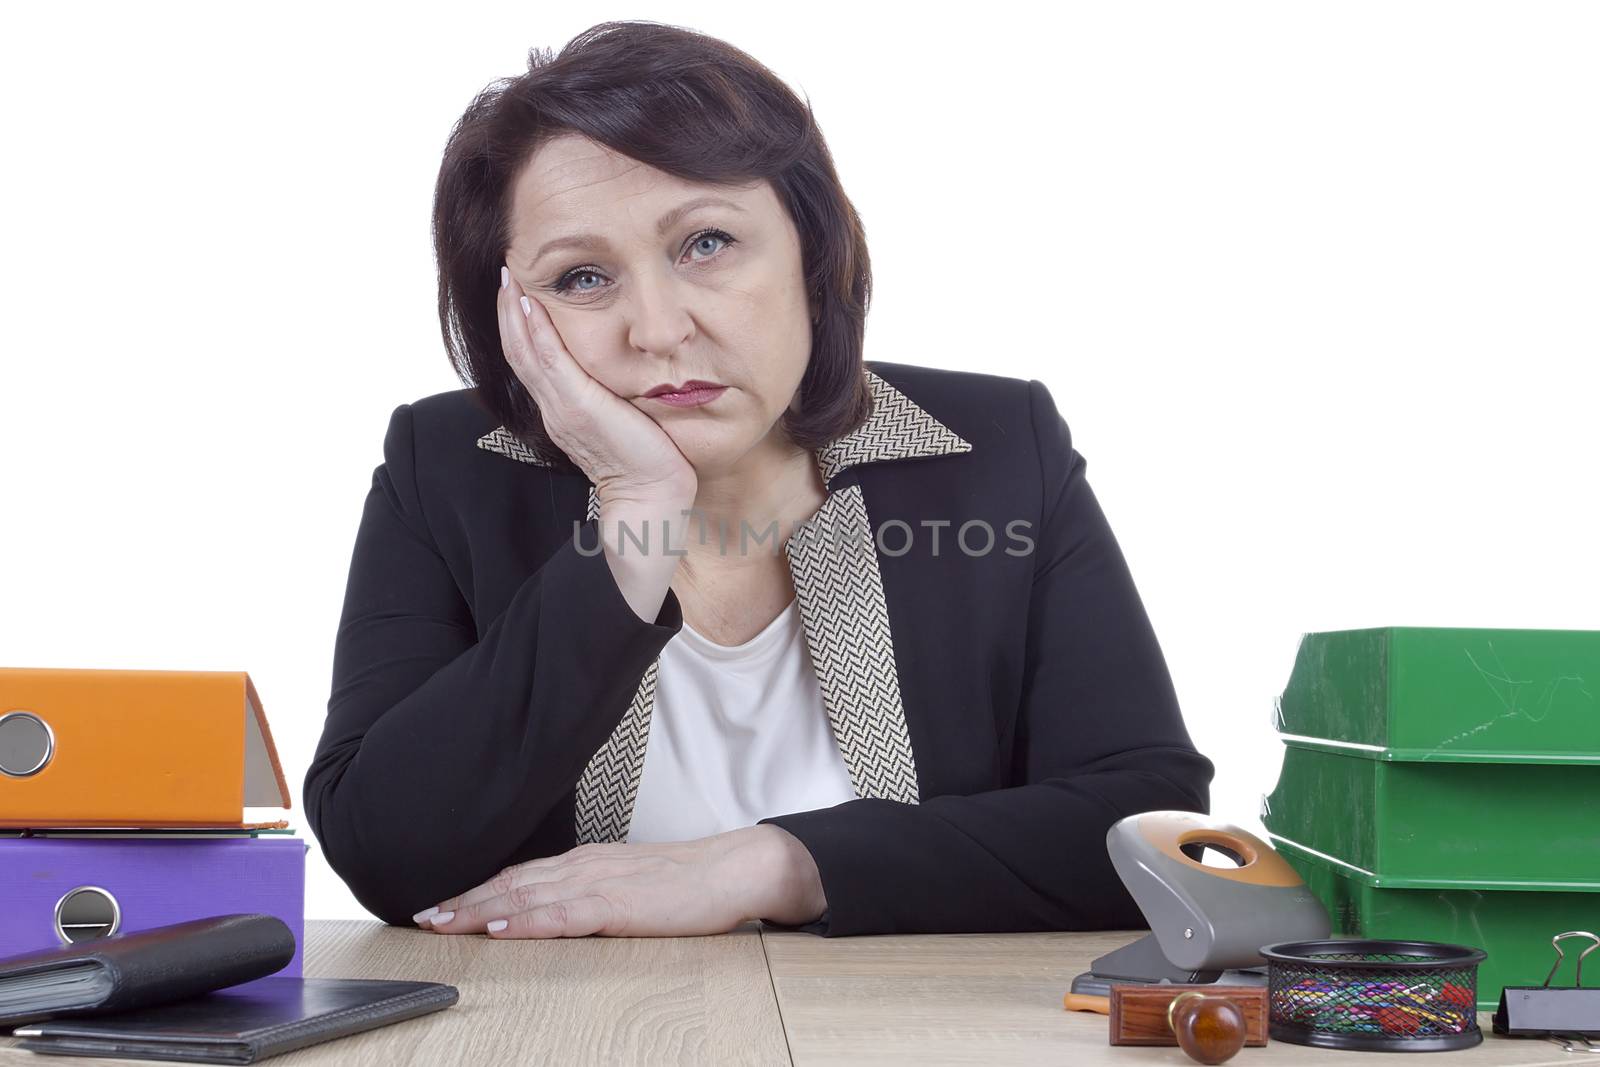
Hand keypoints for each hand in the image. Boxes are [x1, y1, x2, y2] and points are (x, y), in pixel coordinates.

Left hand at [411, 825, 825, 937]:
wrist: (737, 868)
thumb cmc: (691, 882)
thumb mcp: (631, 885)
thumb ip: (595, 894)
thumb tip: (563, 911)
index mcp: (588, 861)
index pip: (520, 874)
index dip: (478, 888)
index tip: (442, 902)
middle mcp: (586, 865)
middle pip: (512, 882)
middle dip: (465, 899)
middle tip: (422, 915)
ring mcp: (601, 882)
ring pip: (527, 895)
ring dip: (482, 909)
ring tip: (444, 921)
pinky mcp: (619, 904)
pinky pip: (564, 914)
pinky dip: (529, 920)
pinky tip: (503, 926)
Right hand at [498, 265, 696, 505]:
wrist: (650, 495)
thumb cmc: (645, 458)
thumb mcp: (619, 417)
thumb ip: (608, 393)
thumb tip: (617, 367)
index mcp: (560, 409)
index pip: (530, 360)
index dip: (517, 326)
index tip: (515, 292)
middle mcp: (553, 407)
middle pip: (518, 352)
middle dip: (507, 311)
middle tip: (503, 273)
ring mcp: (561, 407)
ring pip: (525, 353)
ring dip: (514, 313)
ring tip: (508, 279)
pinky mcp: (578, 406)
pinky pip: (549, 361)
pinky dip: (536, 331)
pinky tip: (529, 305)